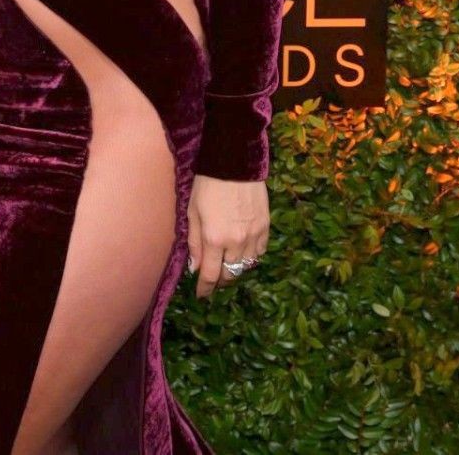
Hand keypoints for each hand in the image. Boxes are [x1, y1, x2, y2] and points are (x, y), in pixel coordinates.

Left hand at [185, 174, 267, 298]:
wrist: (234, 163)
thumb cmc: (206, 185)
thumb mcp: (192, 212)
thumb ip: (194, 243)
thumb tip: (195, 268)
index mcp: (214, 239)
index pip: (210, 275)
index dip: (204, 289)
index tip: (201, 295)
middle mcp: (236, 241)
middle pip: (230, 274)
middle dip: (219, 280)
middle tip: (212, 278)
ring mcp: (253, 235)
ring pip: (246, 266)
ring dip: (235, 268)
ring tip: (226, 265)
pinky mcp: (265, 226)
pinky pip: (260, 252)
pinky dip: (250, 256)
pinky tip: (242, 251)